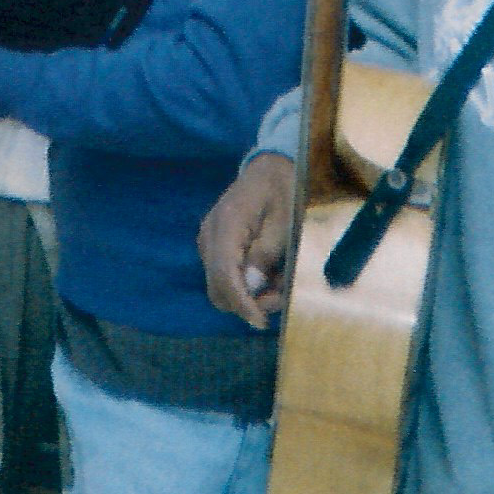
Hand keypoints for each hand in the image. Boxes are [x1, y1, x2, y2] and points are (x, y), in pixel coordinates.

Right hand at [199, 151, 293, 327]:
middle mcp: (210, 235)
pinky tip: (270, 275)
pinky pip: (226, 276)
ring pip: (221, 286)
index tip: (261, 322)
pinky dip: (247, 284)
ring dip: (250, 295)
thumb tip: (252, 288)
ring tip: (280, 284)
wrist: (269, 170)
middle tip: (280, 298)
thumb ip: (266, 254)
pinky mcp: (214, 247)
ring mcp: (209, 241)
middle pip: (217, 287)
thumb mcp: (284, 223)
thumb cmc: (281, 192)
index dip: (241, 302)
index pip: (225, 273)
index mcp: (227, 223)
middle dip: (247, 302)